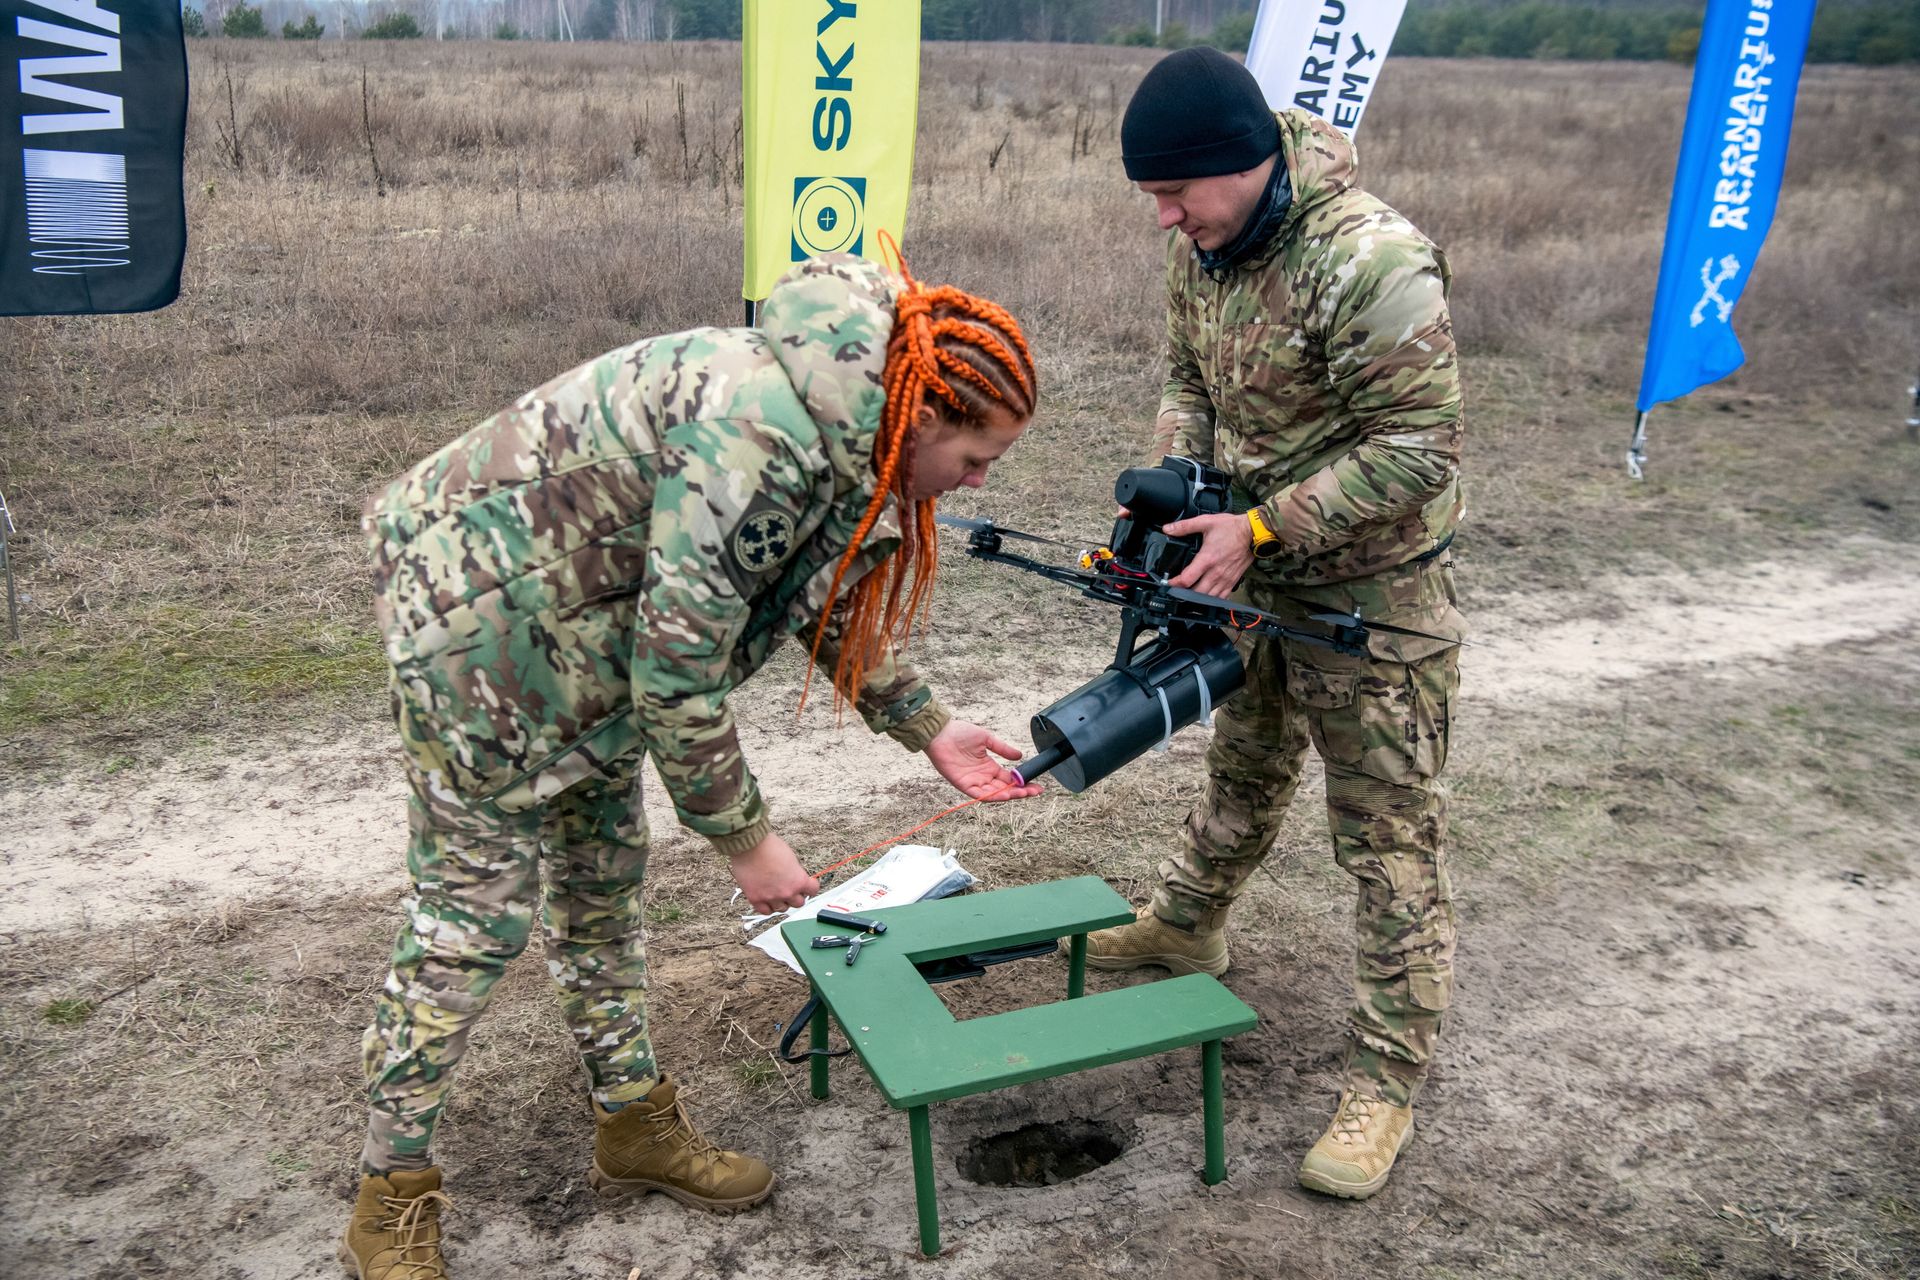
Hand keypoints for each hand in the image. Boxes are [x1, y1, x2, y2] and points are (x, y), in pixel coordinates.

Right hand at [729, 833, 819, 914]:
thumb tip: (795, 877)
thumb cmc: (769, 846)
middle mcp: (787, 892)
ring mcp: (771, 897)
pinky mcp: (755, 899)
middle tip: (791, 890)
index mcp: (799, 881)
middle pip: (799, 903)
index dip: (810, 886)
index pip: (812, 890)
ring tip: (777, 894)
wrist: (749, 845)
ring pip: (782, 908)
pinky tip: (767, 900)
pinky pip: (766, 911)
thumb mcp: (791, 857)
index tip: (807, 885)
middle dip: (796, 896)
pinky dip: (768, 907)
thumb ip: (795, 872)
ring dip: (782, 902)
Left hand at [925, 721, 1043, 800]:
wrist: (941, 732)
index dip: (1023, 783)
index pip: (1009, 780)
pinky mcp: (963, 784)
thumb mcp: (987, 739)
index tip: (1038, 785)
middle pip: (1005, 789)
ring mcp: (974, 782)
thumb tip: (1020, 756)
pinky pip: (979, 794)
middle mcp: (983, 777)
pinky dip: (992, 796)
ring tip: (1024, 793)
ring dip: (1010, 795)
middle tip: (1036, 791)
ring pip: (995, 794)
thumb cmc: (960, 733)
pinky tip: (1005, 794)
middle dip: (1021, 792)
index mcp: (989, 767)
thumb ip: (1003, 749)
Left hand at [1164, 511, 1255, 596]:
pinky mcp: (1233, 581)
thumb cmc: (1232, 528)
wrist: (1254, 533)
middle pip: (1196, 593)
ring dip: (1197, 598)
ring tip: (1188, 594)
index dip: (1174, 583)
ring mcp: (1225, 579)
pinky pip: (1221, 597)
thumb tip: (1168, 528)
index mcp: (1207, 559)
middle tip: (1176, 590)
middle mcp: (1216, 572)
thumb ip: (1185, 526)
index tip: (1168, 582)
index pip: (1187, 579)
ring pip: (1208, 597)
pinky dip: (1212, 599)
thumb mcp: (1206, 522)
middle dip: (1184, 593)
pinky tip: (1206, 596)